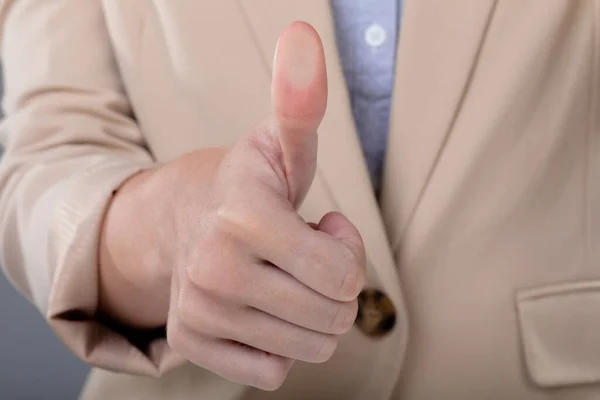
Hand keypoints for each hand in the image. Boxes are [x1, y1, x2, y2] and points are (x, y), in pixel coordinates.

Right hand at [104, 21, 365, 390]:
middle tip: (305, 258)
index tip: (322, 228)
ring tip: (283, 280)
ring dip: (311, 316)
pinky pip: (272, 372)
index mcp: (244, 217)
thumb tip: (304, 35)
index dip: (345, 251)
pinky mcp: (192, 343)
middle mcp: (214, 270)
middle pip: (333, 318)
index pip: (343, 274)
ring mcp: (199, 312)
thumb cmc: (246, 187)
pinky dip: (278, 345)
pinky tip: (259, 310)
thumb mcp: (280, 146)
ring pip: (309, 349)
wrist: (176, 222)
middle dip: (333, 288)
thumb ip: (299, 101)